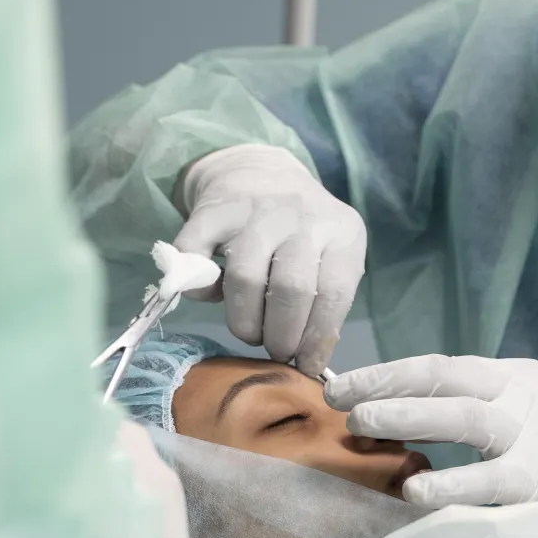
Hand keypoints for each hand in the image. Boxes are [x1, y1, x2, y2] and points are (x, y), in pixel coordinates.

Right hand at [174, 144, 366, 374]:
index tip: (304, 365)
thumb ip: (324, 302)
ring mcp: (256, 210)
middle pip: (290, 289)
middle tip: (274, 349)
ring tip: (250, 331)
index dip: (316, 339)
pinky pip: (197, 257)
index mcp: (341, 232)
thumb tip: (305, 362)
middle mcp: (302, 216)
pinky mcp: (214, 210)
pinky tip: (212, 295)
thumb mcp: (331, 257)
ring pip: (245, 278)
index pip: (333, 294)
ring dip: (244, 322)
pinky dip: (199, 289)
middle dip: (280, 336)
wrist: (261, 172)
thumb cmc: (303, 233)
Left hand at [326, 355, 537, 508]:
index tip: (339, 383)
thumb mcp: (516, 413)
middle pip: (448, 382)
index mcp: (509, 378)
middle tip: (340, 400)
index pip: (441, 367)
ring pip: (467, 420)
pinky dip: (452, 486)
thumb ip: (464, 410)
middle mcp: (520, 397)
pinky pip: (491, 482)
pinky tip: (417, 493)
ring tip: (365, 425)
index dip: (387, 372)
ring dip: (411, 418)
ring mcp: (533, 438)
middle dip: (388, 388)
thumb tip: (382, 415)